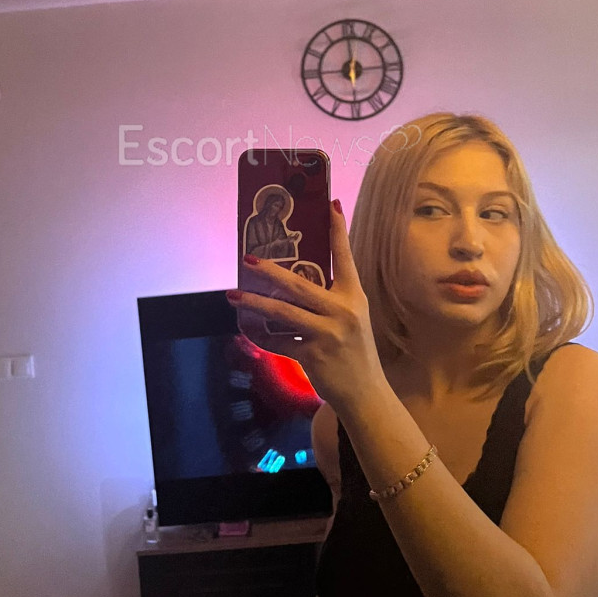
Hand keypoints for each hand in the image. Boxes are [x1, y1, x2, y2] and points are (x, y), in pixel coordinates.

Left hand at [227, 200, 386, 416]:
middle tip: (248, 258)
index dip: (337, 229)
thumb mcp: (351, 317)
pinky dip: (261, 335)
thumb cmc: (354, 350)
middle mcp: (342, 311)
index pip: (344, 256)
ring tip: (232, 295)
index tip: (331, 203)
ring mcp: (327, 333)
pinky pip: (279, 341)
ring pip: (282, 312)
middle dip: (269, 270)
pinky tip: (247, 329)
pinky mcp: (313, 355)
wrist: (364, 393)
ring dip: (253, 303)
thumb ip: (329, 298)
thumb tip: (292, 279)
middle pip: (298, 283)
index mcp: (353, 296)